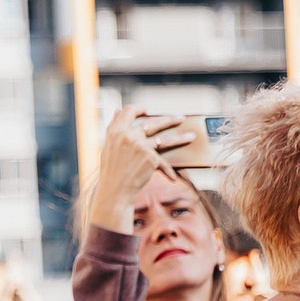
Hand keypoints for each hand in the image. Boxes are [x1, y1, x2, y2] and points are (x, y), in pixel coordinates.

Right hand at [88, 110, 183, 233]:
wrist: (114, 192)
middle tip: (180, 118)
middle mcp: (128, 136)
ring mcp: (140, 146)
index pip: (130, 110)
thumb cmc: (111, 171)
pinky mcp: (150, 158)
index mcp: (115, 131)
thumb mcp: (108, 147)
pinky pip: (164, 163)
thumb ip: (113, 128)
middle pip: (153, 122)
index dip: (139, 108)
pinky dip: (168, 171)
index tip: (148, 110)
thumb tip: (118, 111)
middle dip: (169, 119)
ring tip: (191, 137)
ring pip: (165, 139)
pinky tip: (173, 177)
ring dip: (180, 138)